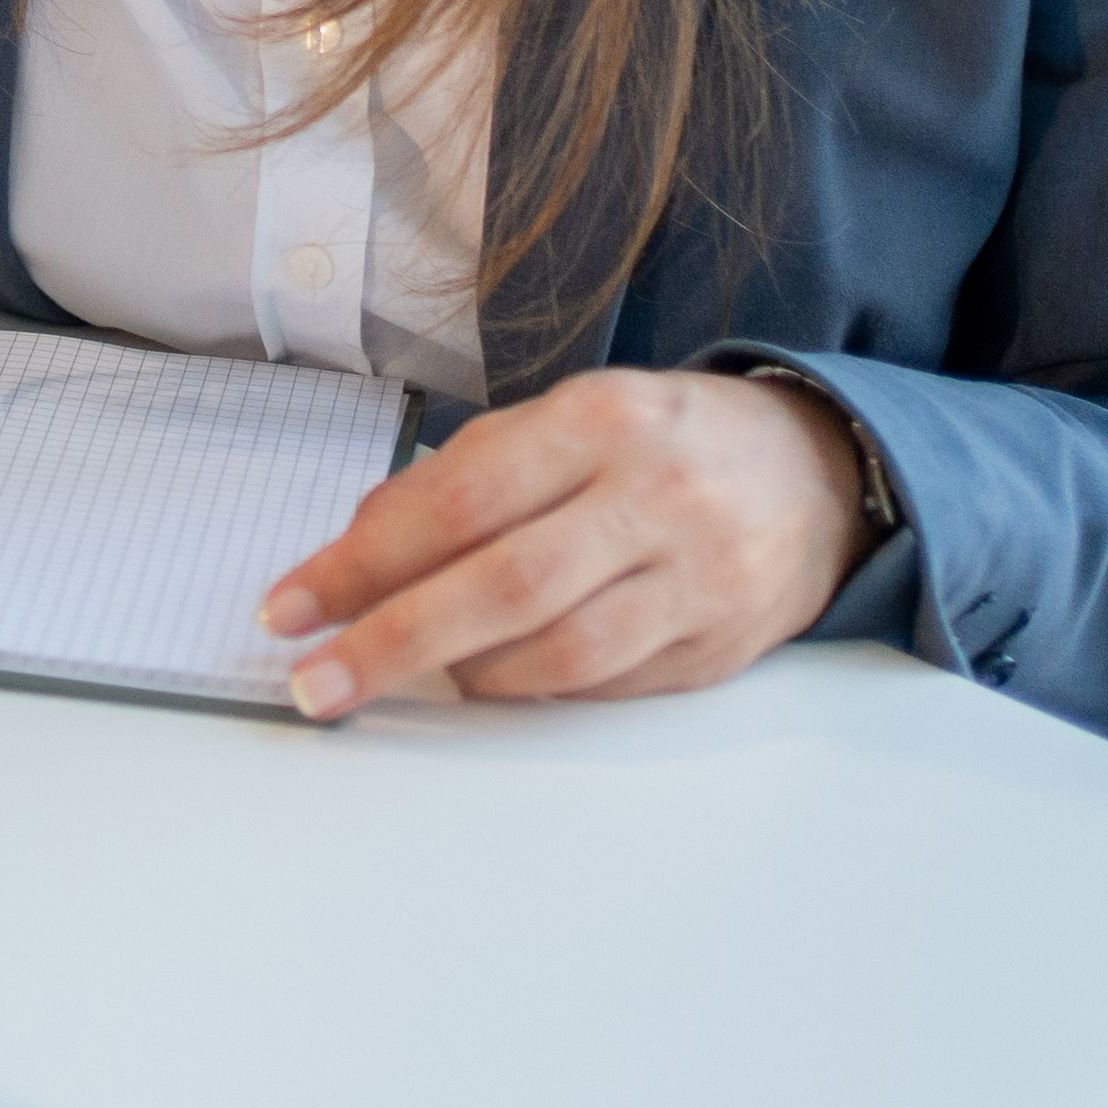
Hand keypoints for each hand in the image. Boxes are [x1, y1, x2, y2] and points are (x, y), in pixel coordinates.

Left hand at [253, 365, 881, 719]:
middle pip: (502, 586)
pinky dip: (531, 688)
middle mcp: (654, 497)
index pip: (459, 498)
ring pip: (558, 653)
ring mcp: (697, 578)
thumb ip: (467, 473)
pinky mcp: (719, 647)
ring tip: (401, 670)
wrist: (817, 471)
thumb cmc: (664, 441)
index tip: (291, 603)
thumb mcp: (569, 419)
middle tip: (313, 680)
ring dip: (461, 675)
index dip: (363, 560)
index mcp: (601, 420)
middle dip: (390, 640)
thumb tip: (361, 546)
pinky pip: (604, 686)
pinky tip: (486, 677)